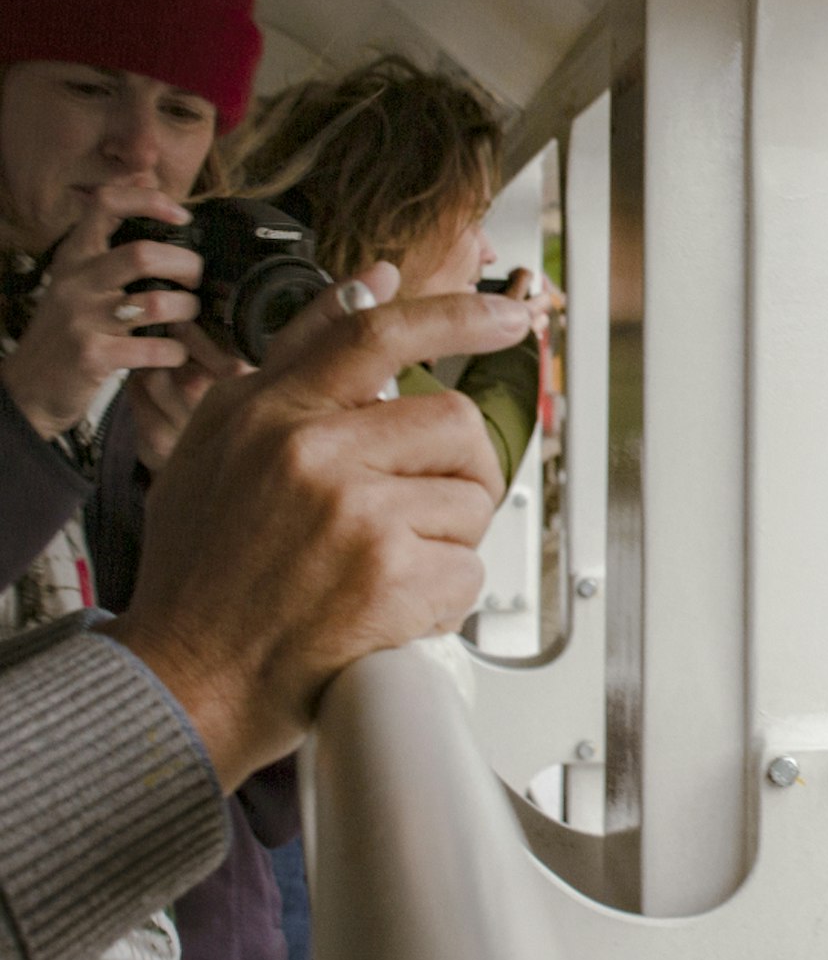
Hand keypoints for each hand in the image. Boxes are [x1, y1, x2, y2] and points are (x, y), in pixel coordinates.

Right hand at [3, 185, 202, 440]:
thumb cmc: (67, 332)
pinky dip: (177, 352)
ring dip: (188, 311)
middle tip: (195, 279)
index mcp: (74, 258)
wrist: (28, 389)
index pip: (105, 204)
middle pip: (144, 254)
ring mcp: (82, 319)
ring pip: (158, 303)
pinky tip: (173, 354)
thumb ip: (110, 244)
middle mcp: (75, 282)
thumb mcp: (79, 281)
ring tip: (188, 318)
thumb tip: (148, 186)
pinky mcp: (92, 356)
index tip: (182, 215)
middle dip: (187, 265)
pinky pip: (156, 348)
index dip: (150, 200)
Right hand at [103, 264, 536, 784]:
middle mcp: (310, 454)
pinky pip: (470, 568)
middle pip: (454, 424)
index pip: (375, 335)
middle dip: (458, 471)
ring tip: (380, 567)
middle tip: (419, 511)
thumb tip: (372, 283)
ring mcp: (353, 514)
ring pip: (471, 500)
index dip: (457, 315)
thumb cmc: (206, 567)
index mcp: (267, 414)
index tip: (510, 315)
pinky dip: (444, 597)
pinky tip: (388, 608)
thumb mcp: (221, 442)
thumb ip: (299, 359)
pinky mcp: (390, 576)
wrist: (185, 677)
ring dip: (447, 540)